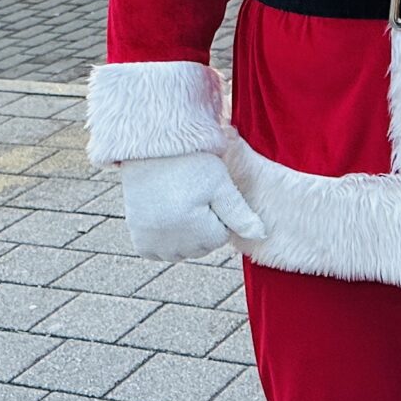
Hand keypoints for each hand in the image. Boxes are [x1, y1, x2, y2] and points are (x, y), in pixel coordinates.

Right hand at [115, 150, 264, 260]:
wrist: (153, 148)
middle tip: (191, 196)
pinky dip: (162, 241)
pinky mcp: (138, 237)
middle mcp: (170, 240)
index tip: (207, 193)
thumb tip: (262, 236)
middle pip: (200, 247)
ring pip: (180, 252)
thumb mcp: (221, 185)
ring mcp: (152, 241)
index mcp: (195, 228)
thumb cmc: (191, 162)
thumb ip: (241, 214)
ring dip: (183, 236)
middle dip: (202, 226)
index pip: (220, 237)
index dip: (219, 214)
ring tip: (178, 204)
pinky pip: (157, 252)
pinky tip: (165, 217)